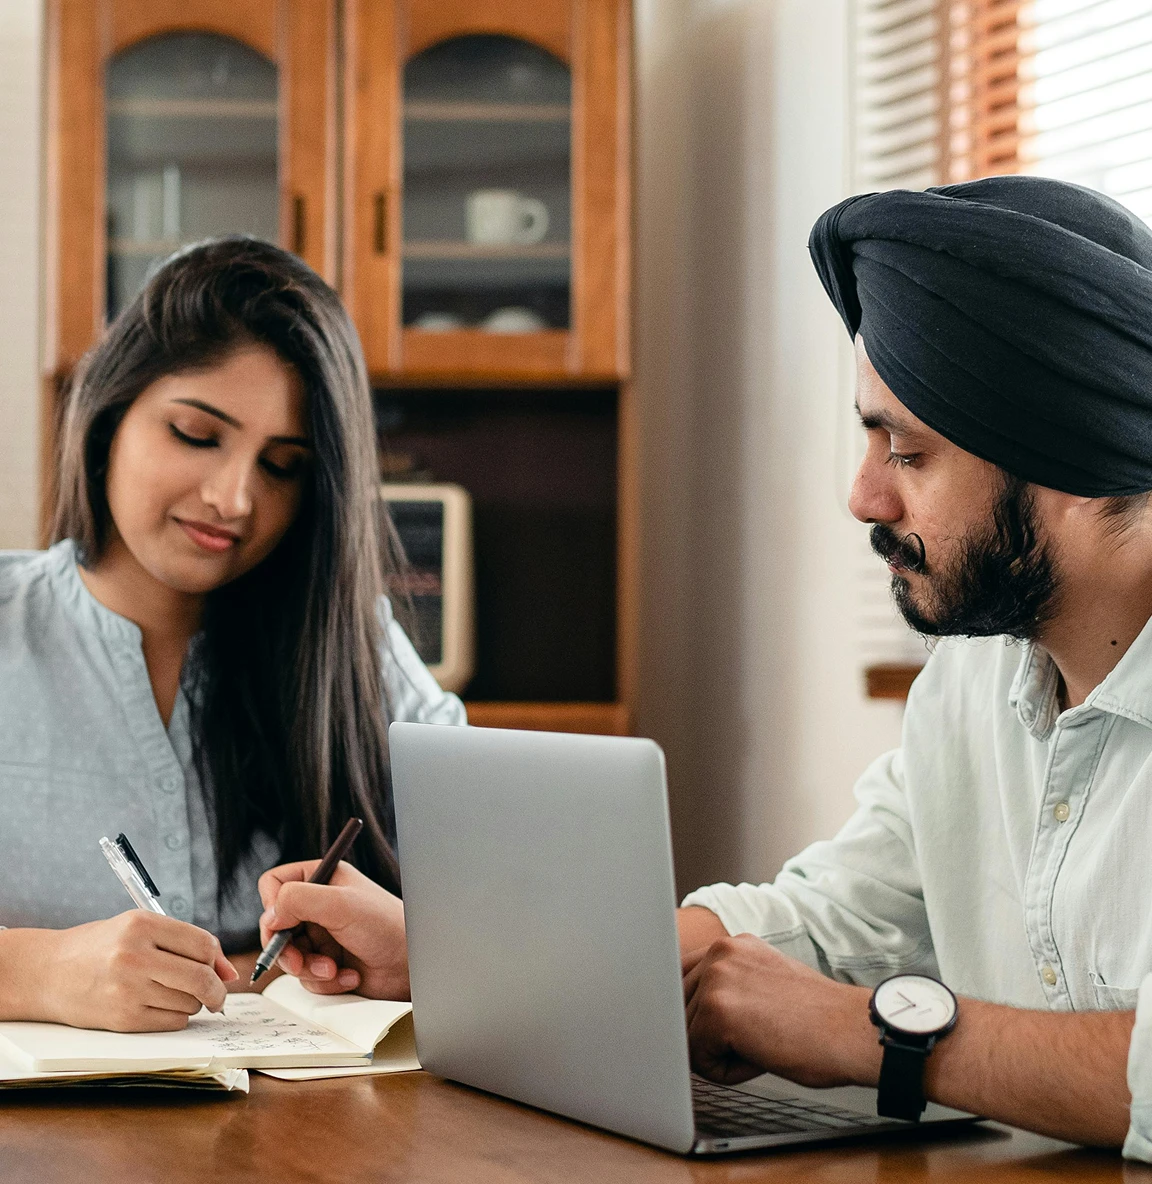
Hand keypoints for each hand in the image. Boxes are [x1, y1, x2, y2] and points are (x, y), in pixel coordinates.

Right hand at [36, 912, 237, 1031]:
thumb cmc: (101, 947)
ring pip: (189, 1003)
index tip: (222, 971)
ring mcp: (127, 989)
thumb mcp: (139, 928)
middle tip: (217, 995)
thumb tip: (230, 973)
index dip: (219, 961)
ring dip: (192, 1003)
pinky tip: (160, 1006)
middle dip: (217, 990)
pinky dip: (177, 1017)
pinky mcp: (121, 1018)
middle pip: (200, 978)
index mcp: (141, 925)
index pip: (203, 945)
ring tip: (173, 994)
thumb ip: (184, 943)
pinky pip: (172, 1022)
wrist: (47, 972)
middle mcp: (134, 955)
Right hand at [258, 860, 408, 999]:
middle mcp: (318, 907)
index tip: (281, 923)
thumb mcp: (340, 904)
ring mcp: (321, 936)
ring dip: (308, 968)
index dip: (272, 905)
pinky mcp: (327, 963)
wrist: (411, 965)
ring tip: (333, 970)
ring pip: (288, 956)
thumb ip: (299, 900)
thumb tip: (269, 915)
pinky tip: (349, 977)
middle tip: (298, 961)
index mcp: (323, 879)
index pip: (276, 884)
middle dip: (286, 948)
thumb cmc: (385, 925)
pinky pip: (306, 977)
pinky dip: (323, 981)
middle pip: (275, 926)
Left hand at [682, 934, 878, 1087]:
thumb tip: (689, 1010)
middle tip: (759, 1037)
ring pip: (687, 1036)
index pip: (683, 980)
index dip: (699, 1014)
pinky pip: (699, 1060)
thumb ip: (728, 985)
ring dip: (720, 1053)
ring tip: (763, 1043)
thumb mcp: (765, 984)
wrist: (853, 1032)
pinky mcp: (717, 1011)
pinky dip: (728, 1072)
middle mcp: (720, 953)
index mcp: (732, 946)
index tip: (720, 1027)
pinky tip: (761, 1056)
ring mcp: (716, 978)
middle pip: (682, 1011)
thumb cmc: (819, 1021)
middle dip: (712, 1036)